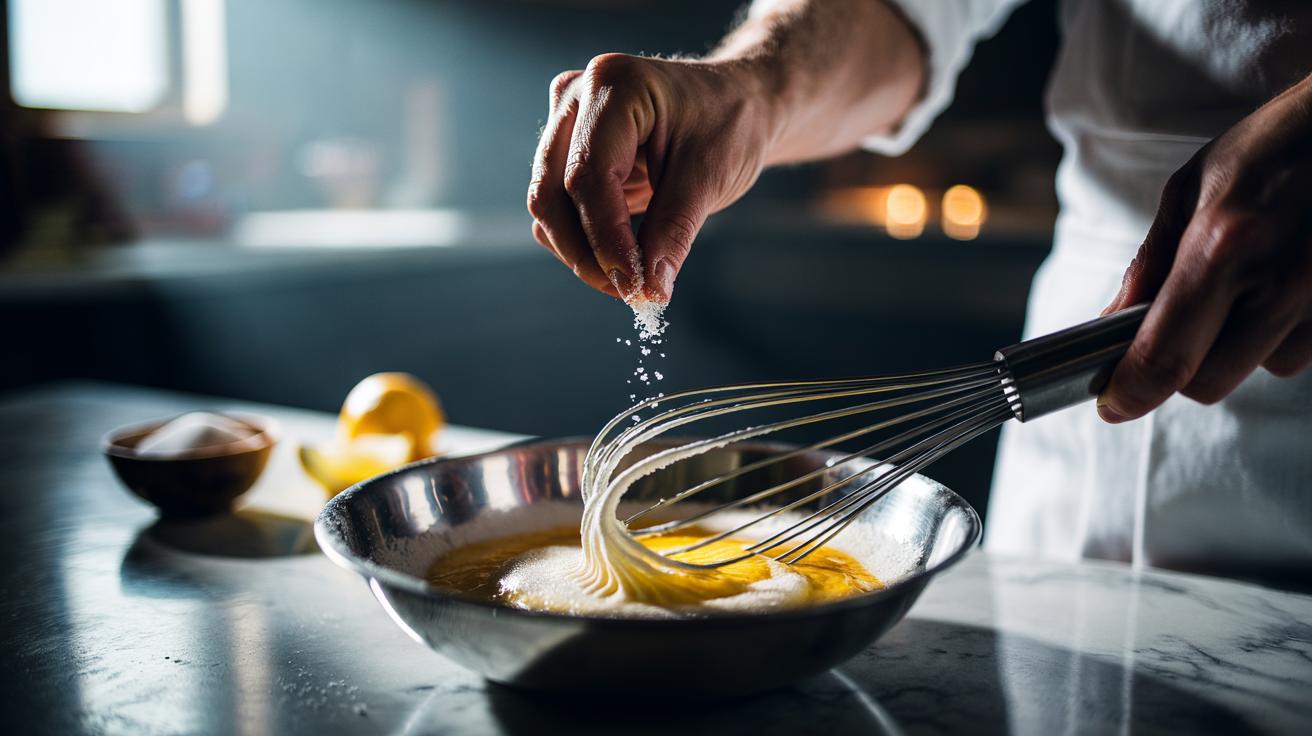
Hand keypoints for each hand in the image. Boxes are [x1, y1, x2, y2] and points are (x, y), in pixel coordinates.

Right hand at [527, 54, 775, 302]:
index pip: (588, 176)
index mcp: (612, 85)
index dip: (606, 239)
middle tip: (634, 293)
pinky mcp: (567, 152)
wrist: (736, 103)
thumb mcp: (711, 175)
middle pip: (551, 193)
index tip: (636, 286)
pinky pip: (558, 210)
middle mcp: (575, 97)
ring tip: (636, 281)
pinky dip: (584, 243)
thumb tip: (647, 289)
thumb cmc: (729, 123)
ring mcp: (565, 123)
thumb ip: (674, 231)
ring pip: (548, 207)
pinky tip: (625, 261)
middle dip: (586, 254)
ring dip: (583, 254)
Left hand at [1099, 73, 1311, 422]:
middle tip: (1182, 322)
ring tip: (1256, 277)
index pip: (1167, 354)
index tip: (1113, 404)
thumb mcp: (1193, 187)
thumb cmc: (1278, 144)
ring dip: (1245, 342)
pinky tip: (1291, 277)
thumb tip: (1109, 327)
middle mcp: (1283, 281)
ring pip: (1264, 366)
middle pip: (1210, 381)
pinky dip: (1288, 328)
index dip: (1132, 392)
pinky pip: (1307, 347)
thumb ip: (1150, 265)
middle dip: (1183, 364)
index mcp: (1225, 245)